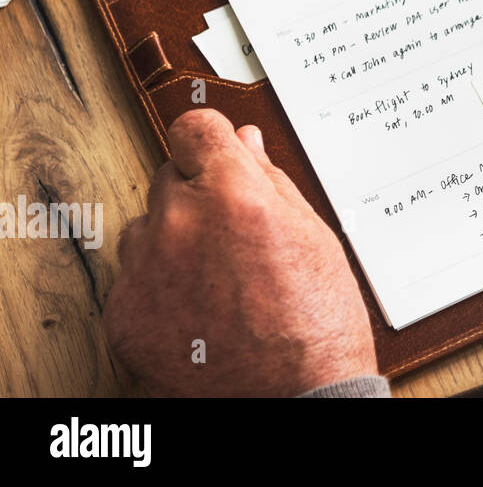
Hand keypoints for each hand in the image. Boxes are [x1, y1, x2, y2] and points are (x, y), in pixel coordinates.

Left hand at [104, 109, 376, 396]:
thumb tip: (246, 145)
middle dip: (199, 195)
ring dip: (175, 240)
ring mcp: (146, 270)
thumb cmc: (316, 323)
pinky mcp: (123, 313)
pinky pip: (133, 278)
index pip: (193, 128)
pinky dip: (159, 287)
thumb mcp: (313, 235)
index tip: (216, 153)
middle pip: (170, 178)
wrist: (295, 396)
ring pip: (148, 228)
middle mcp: (181, 223)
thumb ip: (270, 181)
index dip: (210, 140)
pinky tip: (199, 307)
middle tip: (235, 234)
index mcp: (233, 195)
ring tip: (220, 278)